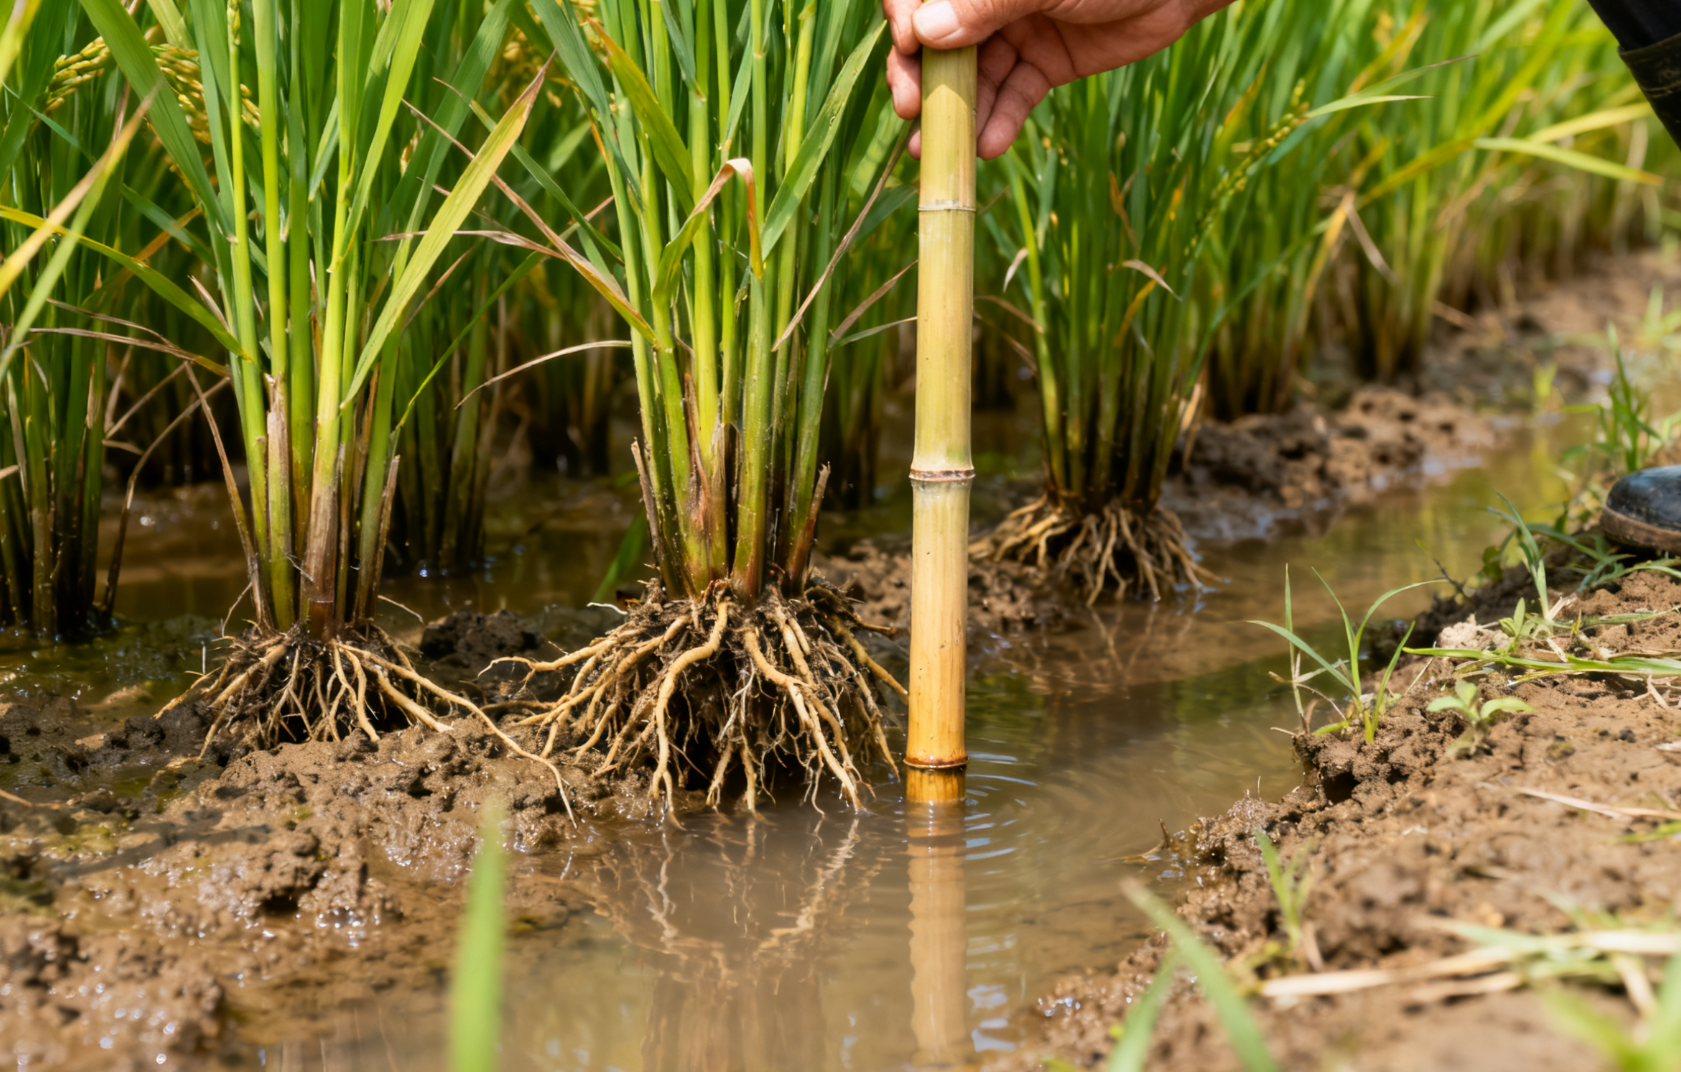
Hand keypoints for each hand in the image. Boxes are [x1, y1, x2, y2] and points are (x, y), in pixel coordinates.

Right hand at [883, 0, 1234, 159]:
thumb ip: (984, 4)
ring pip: (975, 76)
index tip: (908, 50)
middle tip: (912, 113)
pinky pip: (1014, 95)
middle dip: (922, 79)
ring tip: (939, 152)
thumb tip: (923, 33)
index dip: (906, 22)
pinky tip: (989, 147)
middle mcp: (989, 0)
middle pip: (938, 42)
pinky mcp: (1045, 64)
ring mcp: (1016, 31)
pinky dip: (1001, 121)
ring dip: (956, 113)